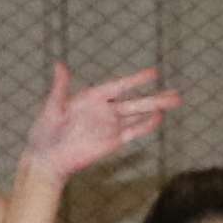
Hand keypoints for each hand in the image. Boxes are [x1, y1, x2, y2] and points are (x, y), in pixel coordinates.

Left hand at [13, 60, 176, 181]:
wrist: (46, 159)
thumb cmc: (45, 132)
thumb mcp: (52, 106)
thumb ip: (60, 87)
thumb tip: (60, 64)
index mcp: (91, 98)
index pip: (119, 86)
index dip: (136, 80)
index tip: (154, 73)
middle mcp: (105, 111)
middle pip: (135, 102)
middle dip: (156, 98)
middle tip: (177, 94)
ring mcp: (110, 127)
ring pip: (138, 116)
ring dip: (156, 110)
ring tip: (176, 103)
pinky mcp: (111, 142)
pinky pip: (132, 132)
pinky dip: (145, 126)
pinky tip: (159, 119)